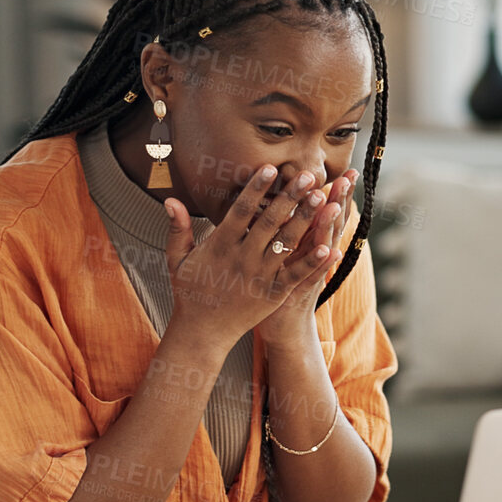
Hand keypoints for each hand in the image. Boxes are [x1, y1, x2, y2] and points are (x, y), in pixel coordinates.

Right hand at [164, 165, 339, 346]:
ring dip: (307, 221)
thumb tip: (170, 199)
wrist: (201, 333)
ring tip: (324, 199)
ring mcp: (259, 277)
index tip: (271, 168)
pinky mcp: (273, 295)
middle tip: (308, 175)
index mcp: (220, 245)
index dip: (257, 189)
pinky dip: (314, 262)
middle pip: (270, 222)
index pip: (241, 210)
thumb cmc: (190, 292)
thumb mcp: (177, 259)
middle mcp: (242, 258)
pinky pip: (296, 275)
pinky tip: (331, 247)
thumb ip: (178, 228)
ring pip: (287, 244)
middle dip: (291, 197)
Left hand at [255, 169, 358, 349]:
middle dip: (339, 199)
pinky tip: (332, 250)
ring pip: (325, 244)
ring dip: (332, 224)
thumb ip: (288, 228)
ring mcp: (311, 271)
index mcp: (310, 243)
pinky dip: (323, 263)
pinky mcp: (300, 288)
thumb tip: (285, 200)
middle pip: (331, 223)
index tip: (348, 170)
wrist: (284, 327)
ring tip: (338, 204)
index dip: (338, 193)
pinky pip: (313, 273)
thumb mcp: (286, 255)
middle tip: (348, 177)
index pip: (327, 212)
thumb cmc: (278, 285)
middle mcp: (316, 255)